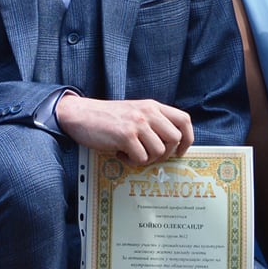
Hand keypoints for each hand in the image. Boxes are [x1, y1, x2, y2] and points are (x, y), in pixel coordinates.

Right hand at [54, 94, 192, 164]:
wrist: (80, 114)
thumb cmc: (106, 117)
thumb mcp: (134, 112)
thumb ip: (152, 122)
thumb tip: (170, 145)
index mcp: (152, 106)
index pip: (184, 120)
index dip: (187, 139)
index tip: (179, 151)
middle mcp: (148, 113)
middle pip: (175, 139)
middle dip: (165, 154)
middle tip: (149, 156)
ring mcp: (137, 124)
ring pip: (159, 152)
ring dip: (146, 159)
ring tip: (131, 153)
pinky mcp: (125, 136)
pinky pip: (141, 159)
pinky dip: (132, 162)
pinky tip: (121, 154)